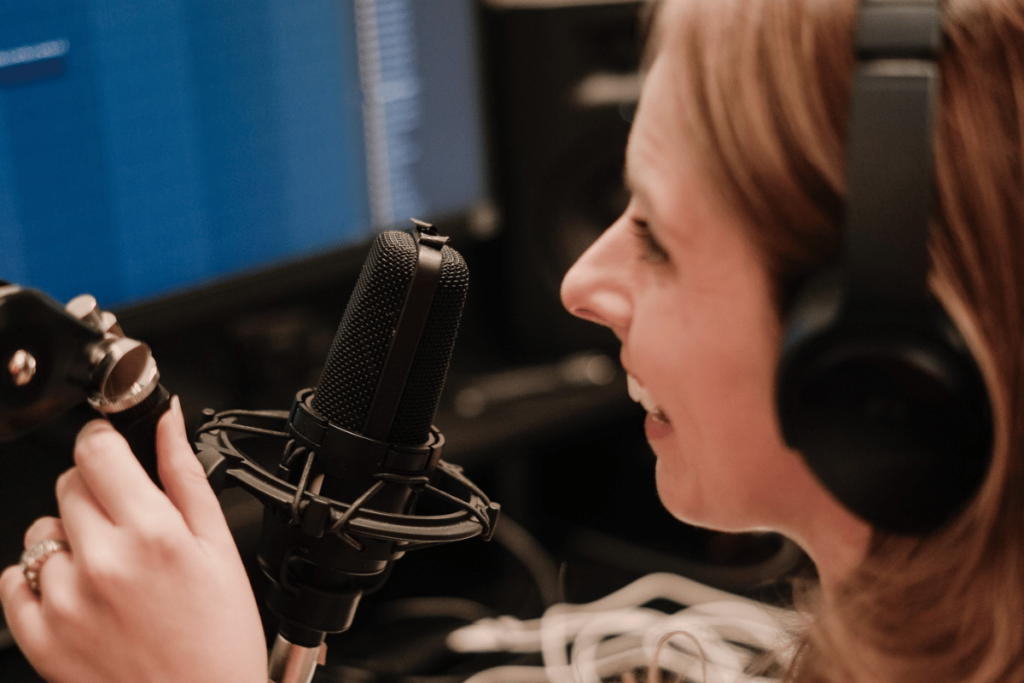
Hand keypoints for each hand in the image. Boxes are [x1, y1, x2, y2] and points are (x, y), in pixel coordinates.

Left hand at [0, 397, 267, 682]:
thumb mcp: (219, 547)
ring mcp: (64, 601)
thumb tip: (168, 419)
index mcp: (152, 532)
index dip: (106, 441)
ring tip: (111, 572)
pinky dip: (40, 580)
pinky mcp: (38, 636)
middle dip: (96, 492)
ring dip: (70, 539)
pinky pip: (13, 581)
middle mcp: (102, 562)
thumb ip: (185, 475)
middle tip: (130, 529)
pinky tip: (83, 596)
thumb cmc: (219, 636)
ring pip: (41, 532)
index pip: (97, 449)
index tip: (115, 452)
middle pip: (68, 485)